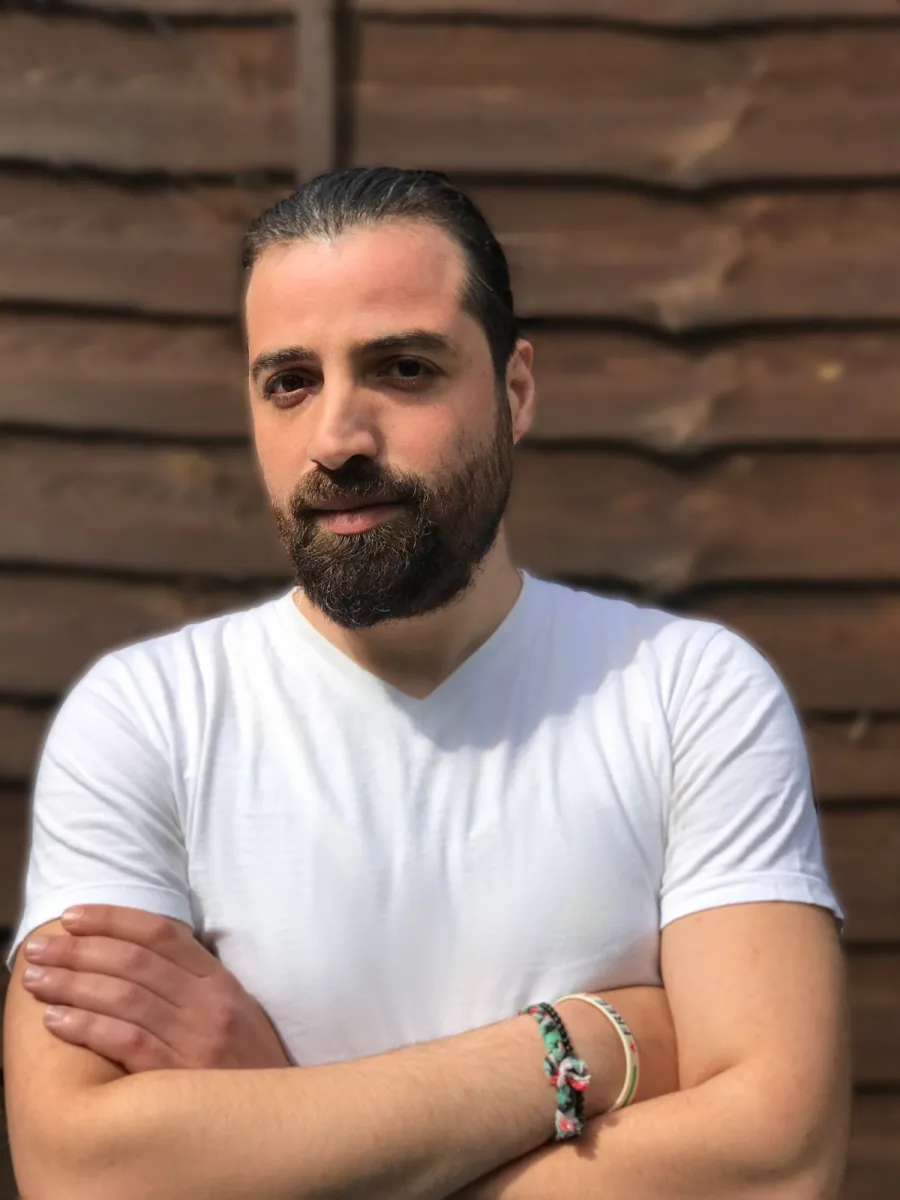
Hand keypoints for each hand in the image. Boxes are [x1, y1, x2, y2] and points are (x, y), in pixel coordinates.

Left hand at [20, 904, 292, 1072]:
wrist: (278, 1121)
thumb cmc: (247, 1065)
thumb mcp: (236, 1012)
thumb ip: (196, 984)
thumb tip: (139, 956)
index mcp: (220, 981)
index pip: (161, 934)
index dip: (113, 919)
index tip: (74, 915)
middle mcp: (208, 1003)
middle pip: (134, 962)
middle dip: (79, 950)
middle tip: (40, 947)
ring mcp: (196, 1039)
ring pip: (123, 997)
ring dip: (72, 984)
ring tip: (37, 979)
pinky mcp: (181, 1076)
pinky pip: (126, 1042)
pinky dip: (88, 1026)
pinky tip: (57, 1020)